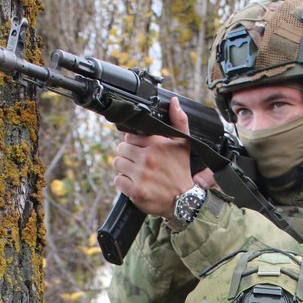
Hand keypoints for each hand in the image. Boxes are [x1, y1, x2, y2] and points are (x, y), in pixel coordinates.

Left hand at [112, 98, 214, 216]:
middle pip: (121, 149)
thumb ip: (179, 121)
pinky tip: (134, 183)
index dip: (134, 143)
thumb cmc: (182, 171)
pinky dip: (124, 183)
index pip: (130, 136)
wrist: (185, 201)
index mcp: (157, 144)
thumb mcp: (184, 144)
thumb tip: (173, 101)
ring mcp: (141, 175)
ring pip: (118, 163)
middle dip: (128, 155)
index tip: (141, 150)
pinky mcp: (136, 191)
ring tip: (136, 173)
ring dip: (124, 168)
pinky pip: (118, 181)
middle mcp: (148, 158)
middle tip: (138, 163)